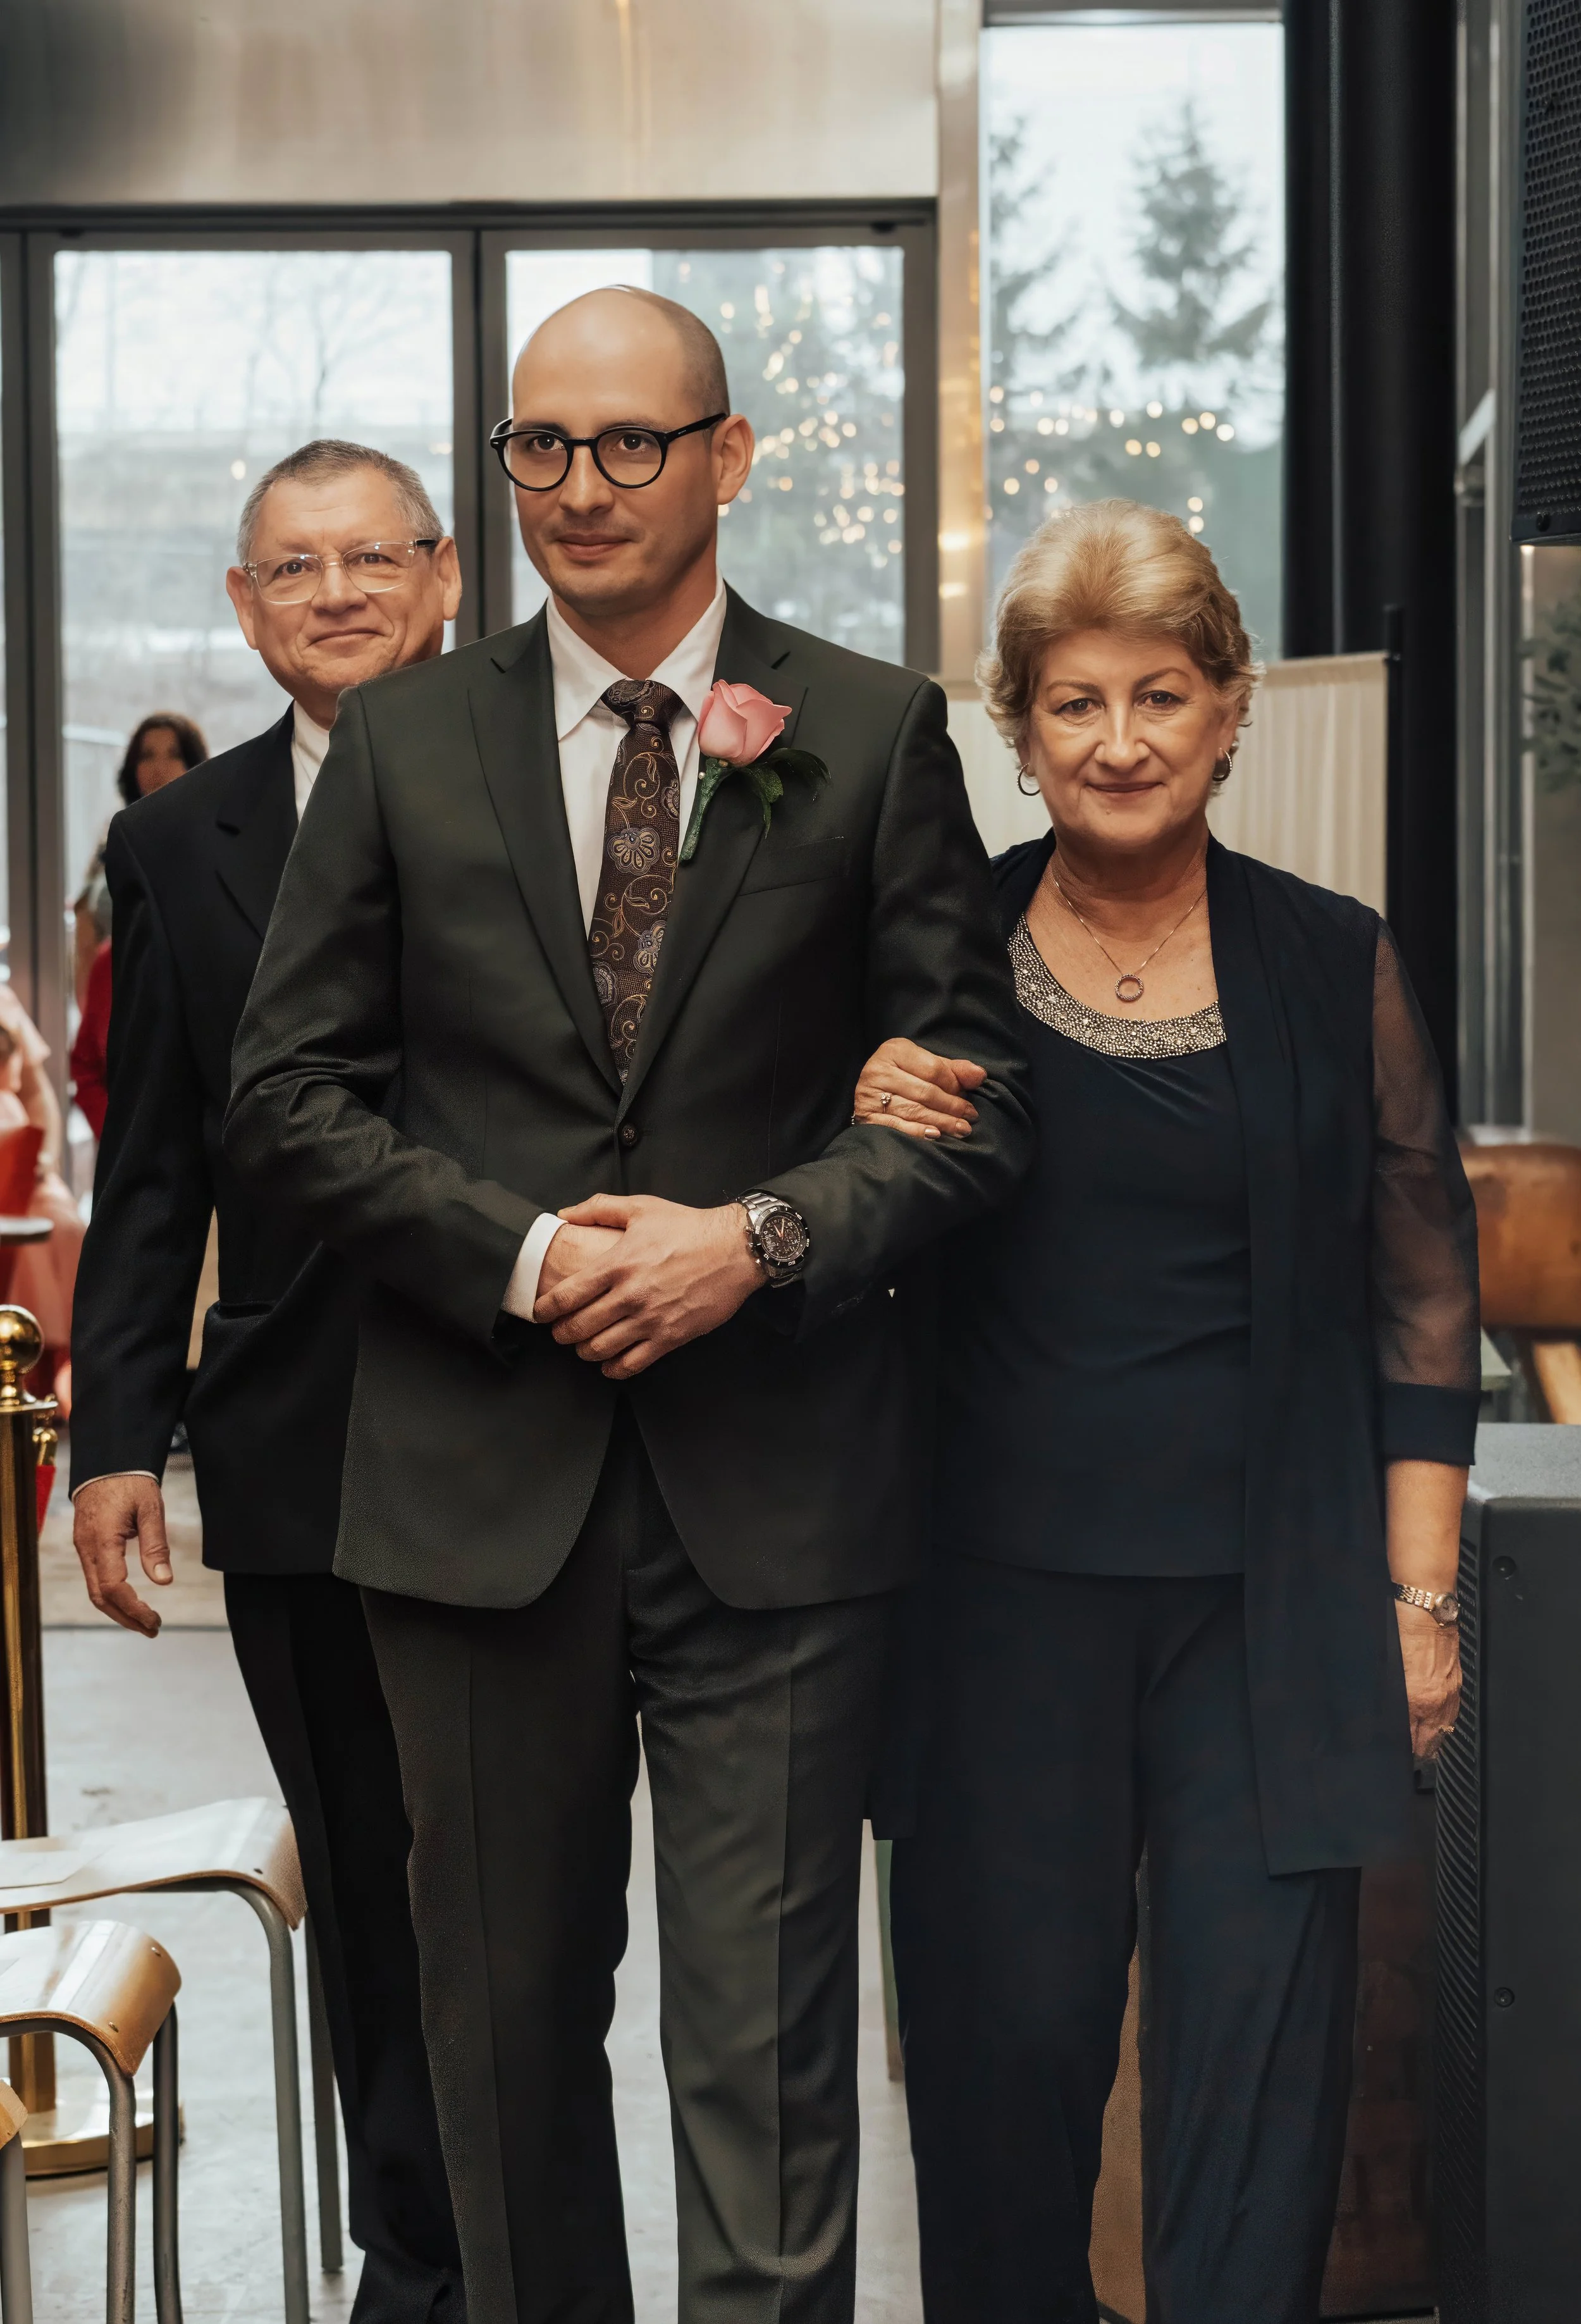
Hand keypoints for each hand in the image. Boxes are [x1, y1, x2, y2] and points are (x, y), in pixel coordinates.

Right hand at [72, 1475, 172, 1637]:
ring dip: (118, 1610)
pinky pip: (94, 1577)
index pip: (114, 1587)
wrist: (108, 1460)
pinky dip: (111, 1595)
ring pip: (94, 1590)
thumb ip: (155, 1546)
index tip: (155, 1620)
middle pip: (100, 1597)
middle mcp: (87, 1548)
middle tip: (153, 1629)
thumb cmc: (131, 1481)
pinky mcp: (86, 1544)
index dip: (134, 1608)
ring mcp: (83, 1547)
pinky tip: (129, 1601)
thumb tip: (163, 1581)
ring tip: (144, 1622)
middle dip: (126, 1617)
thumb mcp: (150, 1509)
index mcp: (102, 1540)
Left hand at [534, 1194, 763, 1378]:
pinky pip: (633, 1363)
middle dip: (562, 1333)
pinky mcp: (671, 1336)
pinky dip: (615, 1368)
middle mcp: (631, 1294)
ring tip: (584, 1346)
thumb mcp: (642, 1207)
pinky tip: (609, 1363)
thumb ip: (598, 1208)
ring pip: (602, 1348)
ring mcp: (651, 1318)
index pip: (567, 1295)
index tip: (541, 1312)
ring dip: (585, 1351)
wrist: (735, 1248)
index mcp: (618, 1263)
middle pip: (580, 1326)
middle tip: (560, 1332)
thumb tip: (564, 1215)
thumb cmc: (689, 1227)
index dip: (546, 1309)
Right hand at [852, 1038, 985, 1139]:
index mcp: (895, 1050)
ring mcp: (869, 1094)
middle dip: (952, 1107)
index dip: (954, 1086)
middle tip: (970, 1119)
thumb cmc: (905, 1078)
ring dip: (942, 1123)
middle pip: (925, 1092)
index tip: (969, 1100)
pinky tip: (935, 1136)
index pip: (933, 1070)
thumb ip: (954, 1071)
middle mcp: (878, 1069)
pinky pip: (897, 1127)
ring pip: (914, 1111)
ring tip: (961, 1130)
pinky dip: (918, 1133)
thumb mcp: (927, 1067)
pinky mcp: (865, 1116)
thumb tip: (980, 1075)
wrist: (871, 1094)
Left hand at [1395, 1602, 1461, 1759]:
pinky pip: (1451, 1714)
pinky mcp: (1456, 1684)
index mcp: (1415, 1698)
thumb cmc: (1400, 1633)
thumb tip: (1385, 1716)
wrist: (1426, 1610)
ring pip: (1443, 1730)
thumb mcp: (1386, 1668)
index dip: (1402, 1750)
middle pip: (1430, 1741)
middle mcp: (1436, 1700)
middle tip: (1409, 1759)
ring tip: (1423, 1750)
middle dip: (1419, 1752)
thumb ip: (1388, 1696)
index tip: (1396, 1756)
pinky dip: (1443, 1724)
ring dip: (1433, 1741)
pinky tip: (1436, 1727)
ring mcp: (1449, 1693)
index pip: (1409, 1738)